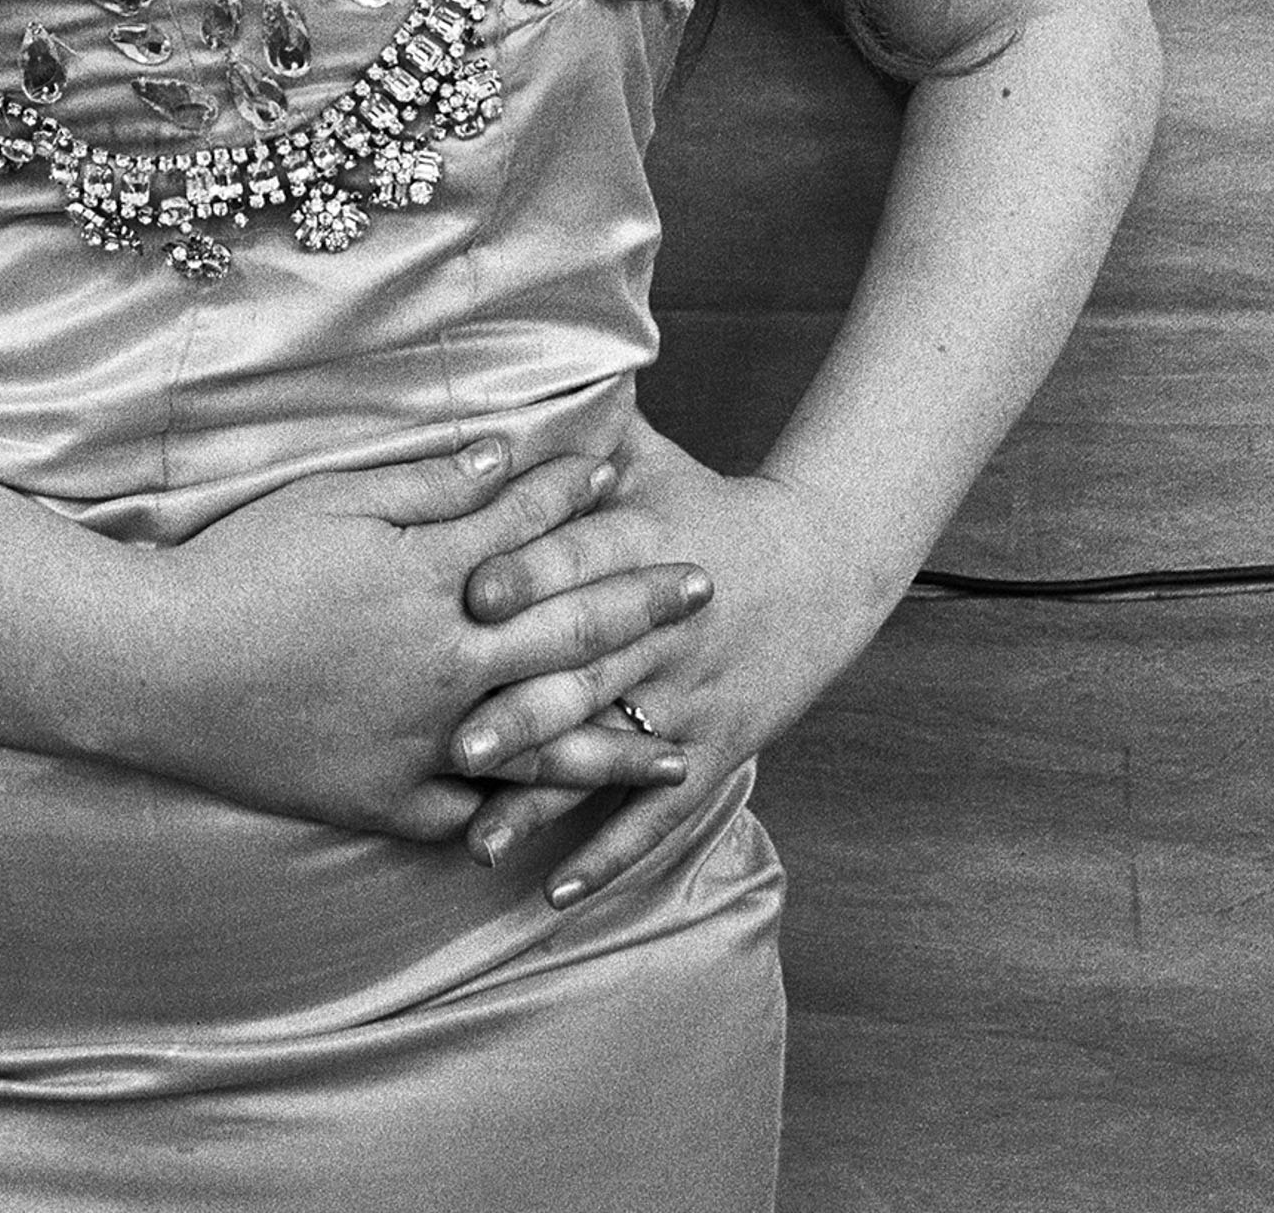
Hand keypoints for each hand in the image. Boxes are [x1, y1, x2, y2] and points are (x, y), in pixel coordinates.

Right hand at [126, 434, 700, 841]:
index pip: (526, 532)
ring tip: (680, 751)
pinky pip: (469, 813)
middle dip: (639, 607)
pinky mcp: (386, 801)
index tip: (625, 480)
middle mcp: (448, 668)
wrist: (162, 668)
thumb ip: (429, 489)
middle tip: (704, 591)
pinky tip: (557, 821)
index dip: (576, 499)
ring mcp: (423, 744)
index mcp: (433, 584)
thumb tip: (506, 460)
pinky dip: (517, 818)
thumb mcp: (333, 501)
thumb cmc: (240, 566)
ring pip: (544, 749)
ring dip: (618, 746)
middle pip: (564, 636)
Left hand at [443, 421, 893, 904]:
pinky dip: (610, 853)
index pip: (580, 561)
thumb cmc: (706, 503)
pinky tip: (556, 892)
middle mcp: (663, 625)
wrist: (820, 566)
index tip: (468, 598)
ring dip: (546, 797)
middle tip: (452, 744)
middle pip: (587, 667)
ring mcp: (689, 696)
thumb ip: (575, 428)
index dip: (528, 575)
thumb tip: (495, 380)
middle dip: (521, 707)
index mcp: (642, 543)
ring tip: (478, 837)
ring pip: (611, 751)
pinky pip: (656, 810)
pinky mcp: (712, 749)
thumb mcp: (648, 456)